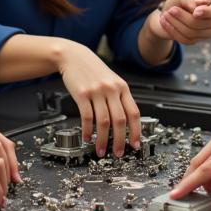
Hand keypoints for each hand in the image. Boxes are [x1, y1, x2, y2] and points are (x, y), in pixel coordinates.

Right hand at [57, 41, 140, 157]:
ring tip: (101, 150)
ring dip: (102, 140)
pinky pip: (87, 117)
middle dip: (120, 140)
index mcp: (122, 87)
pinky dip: (87, 130)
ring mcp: (97, 91)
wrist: (74, 57)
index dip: (136, 131)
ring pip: (103, 121)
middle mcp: (111, 89)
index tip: (135, 144)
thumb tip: (127, 121)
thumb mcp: (112, 80)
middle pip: (120, 120)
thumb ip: (119, 98)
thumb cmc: (93, 70)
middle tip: (118, 153)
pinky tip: (87, 137)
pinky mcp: (82, 94)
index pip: (134, 113)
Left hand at [150, 0, 210, 43]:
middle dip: (184, 17)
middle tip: (171, 10)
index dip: (208, 12)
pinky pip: (185, 39)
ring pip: (192, 32)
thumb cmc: (179, 2)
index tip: (195, 11)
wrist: (169, 13)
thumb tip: (197, 4)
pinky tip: (164, 22)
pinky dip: (172, 30)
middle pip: (202, 23)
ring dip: (176, 23)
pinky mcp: (195, 41)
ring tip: (165, 14)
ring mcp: (206, 33)